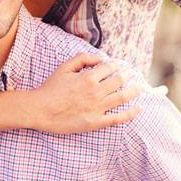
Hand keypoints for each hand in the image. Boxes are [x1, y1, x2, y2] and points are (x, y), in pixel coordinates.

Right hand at [24, 53, 142, 133]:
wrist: (40, 110)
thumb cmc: (51, 87)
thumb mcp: (64, 67)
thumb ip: (83, 58)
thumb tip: (100, 57)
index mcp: (89, 77)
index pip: (110, 68)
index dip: (116, 65)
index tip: (118, 65)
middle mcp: (96, 92)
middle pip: (119, 81)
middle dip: (127, 75)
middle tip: (131, 74)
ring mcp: (97, 108)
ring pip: (122, 97)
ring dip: (134, 90)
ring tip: (139, 87)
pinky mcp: (95, 122)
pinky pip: (118, 119)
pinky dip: (130, 114)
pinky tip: (138, 109)